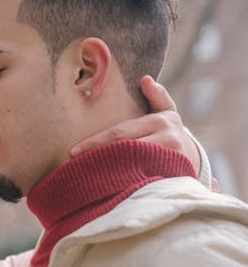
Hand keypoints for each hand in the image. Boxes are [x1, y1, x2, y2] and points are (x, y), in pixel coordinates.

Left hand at [70, 75, 200, 172]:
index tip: (74, 150)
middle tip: (73, 164)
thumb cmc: (170, 133)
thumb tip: (145, 79)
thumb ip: (157, 97)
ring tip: (83, 174)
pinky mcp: (169, 179)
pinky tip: (104, 187)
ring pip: (130, 167)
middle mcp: (167, 140)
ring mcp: (169, 161)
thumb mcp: (167, 113)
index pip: (120, 132)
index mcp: (160, 122)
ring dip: (105, 172)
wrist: (194, 160)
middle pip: (122, 150)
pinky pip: (139, 182)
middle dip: (96, 157)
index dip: (95, 142)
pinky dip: (120, 184)